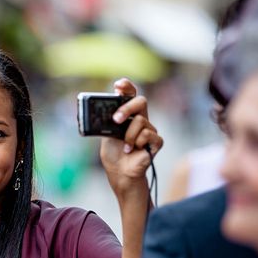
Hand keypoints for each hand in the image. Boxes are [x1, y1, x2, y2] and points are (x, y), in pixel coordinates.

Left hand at [100, 78, 162, 193]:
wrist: (120, 172)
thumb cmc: (114, 153)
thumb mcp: (105, 134)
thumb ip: (106, 121)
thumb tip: (101, 109)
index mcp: (128, 115)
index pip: (130, 95)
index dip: (127, 87)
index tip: (118, 85)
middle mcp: (141, 119)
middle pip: (141, 101)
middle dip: (127, 108)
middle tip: (116, 120)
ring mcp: (150, 130)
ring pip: (141, 121)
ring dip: (129, 135)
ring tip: (125, 146)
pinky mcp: (156, 142)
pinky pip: (148, 134)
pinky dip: (137, 142)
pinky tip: (132, 150)